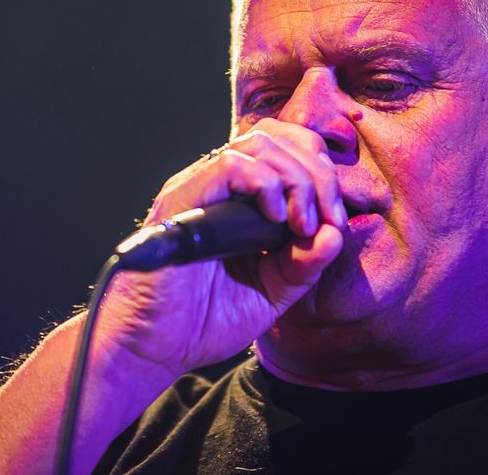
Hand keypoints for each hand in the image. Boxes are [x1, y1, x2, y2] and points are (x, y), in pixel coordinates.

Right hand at [93, 118, 346, 378]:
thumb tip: (335, 233)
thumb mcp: (272, 293)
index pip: (290, 149)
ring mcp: (199, 189)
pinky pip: (227, 166)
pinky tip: (275, 218)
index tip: (334, 222)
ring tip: (302, 223)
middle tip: (328, 220)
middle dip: (318, 175)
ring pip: (257, 145)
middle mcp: (220, 185)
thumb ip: (304, 265)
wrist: (152, 348)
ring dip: (296, 178)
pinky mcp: (181, 201)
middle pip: (281, 139)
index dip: (322, 174)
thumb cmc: (204, 320)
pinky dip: (263, 185)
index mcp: (243, 199)